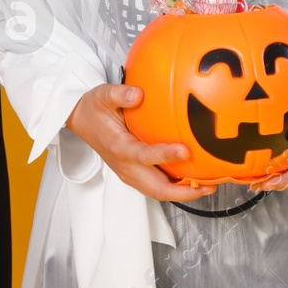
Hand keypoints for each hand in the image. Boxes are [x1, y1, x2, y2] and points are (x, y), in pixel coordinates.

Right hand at [65, 83, 214, 202]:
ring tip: (206, 187)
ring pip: (157, 192)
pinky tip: (192, 180)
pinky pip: (155, 186)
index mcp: (119, 147)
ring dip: (182, 193)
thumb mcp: (103, 95)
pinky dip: (175, 187)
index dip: (165, 156)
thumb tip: (138, 94)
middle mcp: (125, 165)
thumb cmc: (93, 109)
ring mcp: (129, 173)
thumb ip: (120, 94)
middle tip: (207, 186)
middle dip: (183, 191)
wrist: (81, 121)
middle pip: (155, 189)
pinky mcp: (133, 174)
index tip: (186, 151)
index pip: (144, 156)